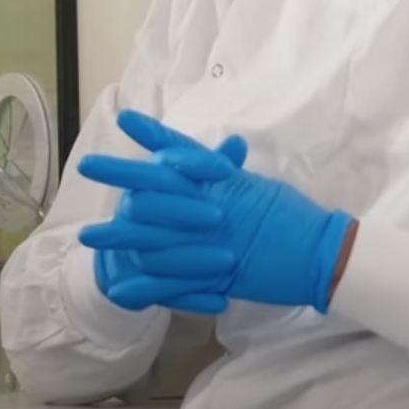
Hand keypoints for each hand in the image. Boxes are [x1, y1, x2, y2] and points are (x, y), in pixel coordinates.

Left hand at [76, 110, 352, 310]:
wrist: (322, 254)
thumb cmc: (296, 220)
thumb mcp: (261, 189)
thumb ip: (233, 176)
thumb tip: (221, 157)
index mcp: (225, 182)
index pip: (183, 153)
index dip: (153, 136)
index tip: (125, 119)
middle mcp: (212, 206)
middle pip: (157, 187)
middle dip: (121, 176)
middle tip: (87, 165)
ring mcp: (209, 242)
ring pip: (154, 236)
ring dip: (118, 236)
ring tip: (86, 236)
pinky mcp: (213, 275)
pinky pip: (171, 282)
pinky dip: (146, 287)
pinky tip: (118, 289)